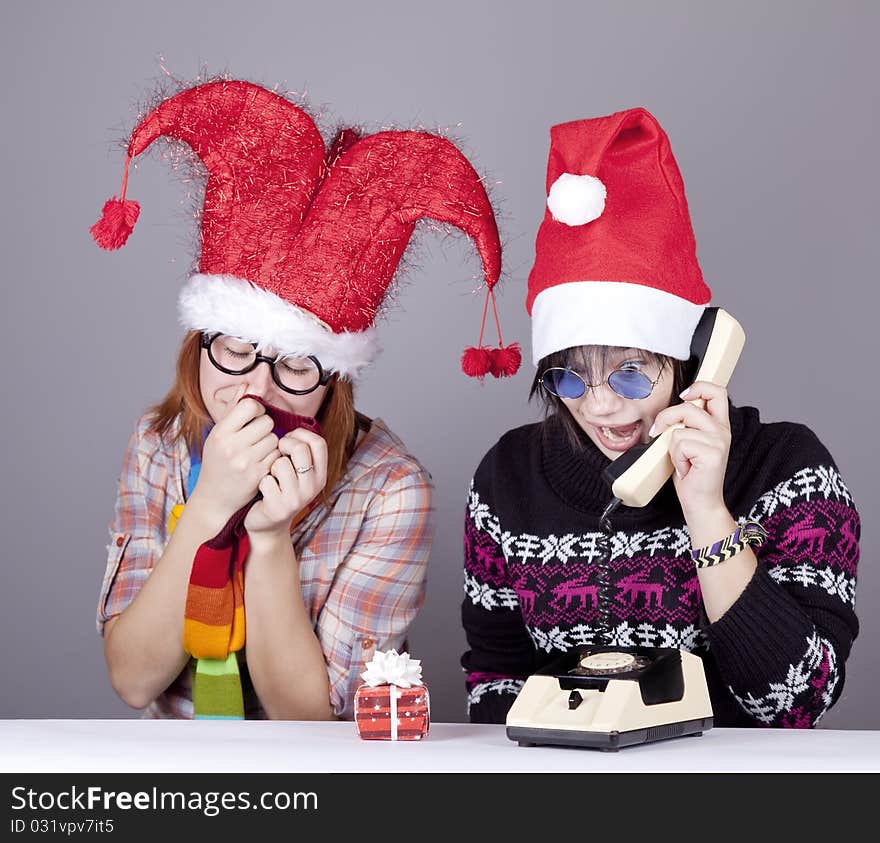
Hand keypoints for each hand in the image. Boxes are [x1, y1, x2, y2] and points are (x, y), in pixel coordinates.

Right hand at [190, 385, 280, 520]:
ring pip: (275, 439)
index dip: (257, 409)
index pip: (250, 406)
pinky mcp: (259, 475)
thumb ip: (234, 408)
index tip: (254, 418)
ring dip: (271, 443)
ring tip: (258, 450)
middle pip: (267, 422)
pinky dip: (274, 457)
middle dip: (265, 427)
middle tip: (257, 436)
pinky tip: (263, 462)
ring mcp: (246, 462)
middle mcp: (232, 446)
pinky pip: (278, 455)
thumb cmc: (217, 461)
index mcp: (220, 433)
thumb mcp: (218, 434)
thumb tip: (248, 383)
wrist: (214, 498)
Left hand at [244, 428, 328, 538]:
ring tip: (270, 476)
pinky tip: (262, 491)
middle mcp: (313, 487)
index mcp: (320, 475)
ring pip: (280, 464)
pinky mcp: (279, 508)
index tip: (288, 440)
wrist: (267, 525)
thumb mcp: (296, 472)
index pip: (318, 442)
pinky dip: (260, 482)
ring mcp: (297, 499)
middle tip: (276, 453)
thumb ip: (299, 451)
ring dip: (270, 467)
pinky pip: (265, 480)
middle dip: (283, 445)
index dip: (300, 435)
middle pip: (300, 449)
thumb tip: (288, 421)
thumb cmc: (279, 489)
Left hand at [650, 381, 730, 520]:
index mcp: (719, 425)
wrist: (701, 502)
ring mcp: (719, 441)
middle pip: (689, 407)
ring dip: (672, 448)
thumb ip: (686, 425)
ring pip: (680, 430)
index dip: (699, 387)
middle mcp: (722, 431)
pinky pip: (680, 444)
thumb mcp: (688, 443)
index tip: (683, 395)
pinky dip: (676, 458)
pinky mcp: (712, 453)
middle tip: (659, 432)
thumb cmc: (691, 474)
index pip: (717, 392)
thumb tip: (669, 412)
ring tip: (683, 461)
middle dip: (667, 418)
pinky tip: (686, 469)